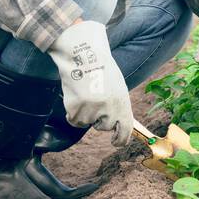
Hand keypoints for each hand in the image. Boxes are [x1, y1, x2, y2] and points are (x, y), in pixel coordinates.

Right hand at [48, 19, 132, 145]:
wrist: (82, 55)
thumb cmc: (101, 70)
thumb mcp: (117, 88)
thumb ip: (118, 107)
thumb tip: (116, 125)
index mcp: (122, 103)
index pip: (125, 130)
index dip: (121, 139)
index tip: (116, 142)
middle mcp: (109, 110)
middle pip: (102, 126)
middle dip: (98, 117)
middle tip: (95, 97)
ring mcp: (91, 111)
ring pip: (87, 122)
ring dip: (85, 112)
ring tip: (85, 92)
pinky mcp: (75, 110)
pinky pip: (74, 120)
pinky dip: (73, 112)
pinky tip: (76, 96)